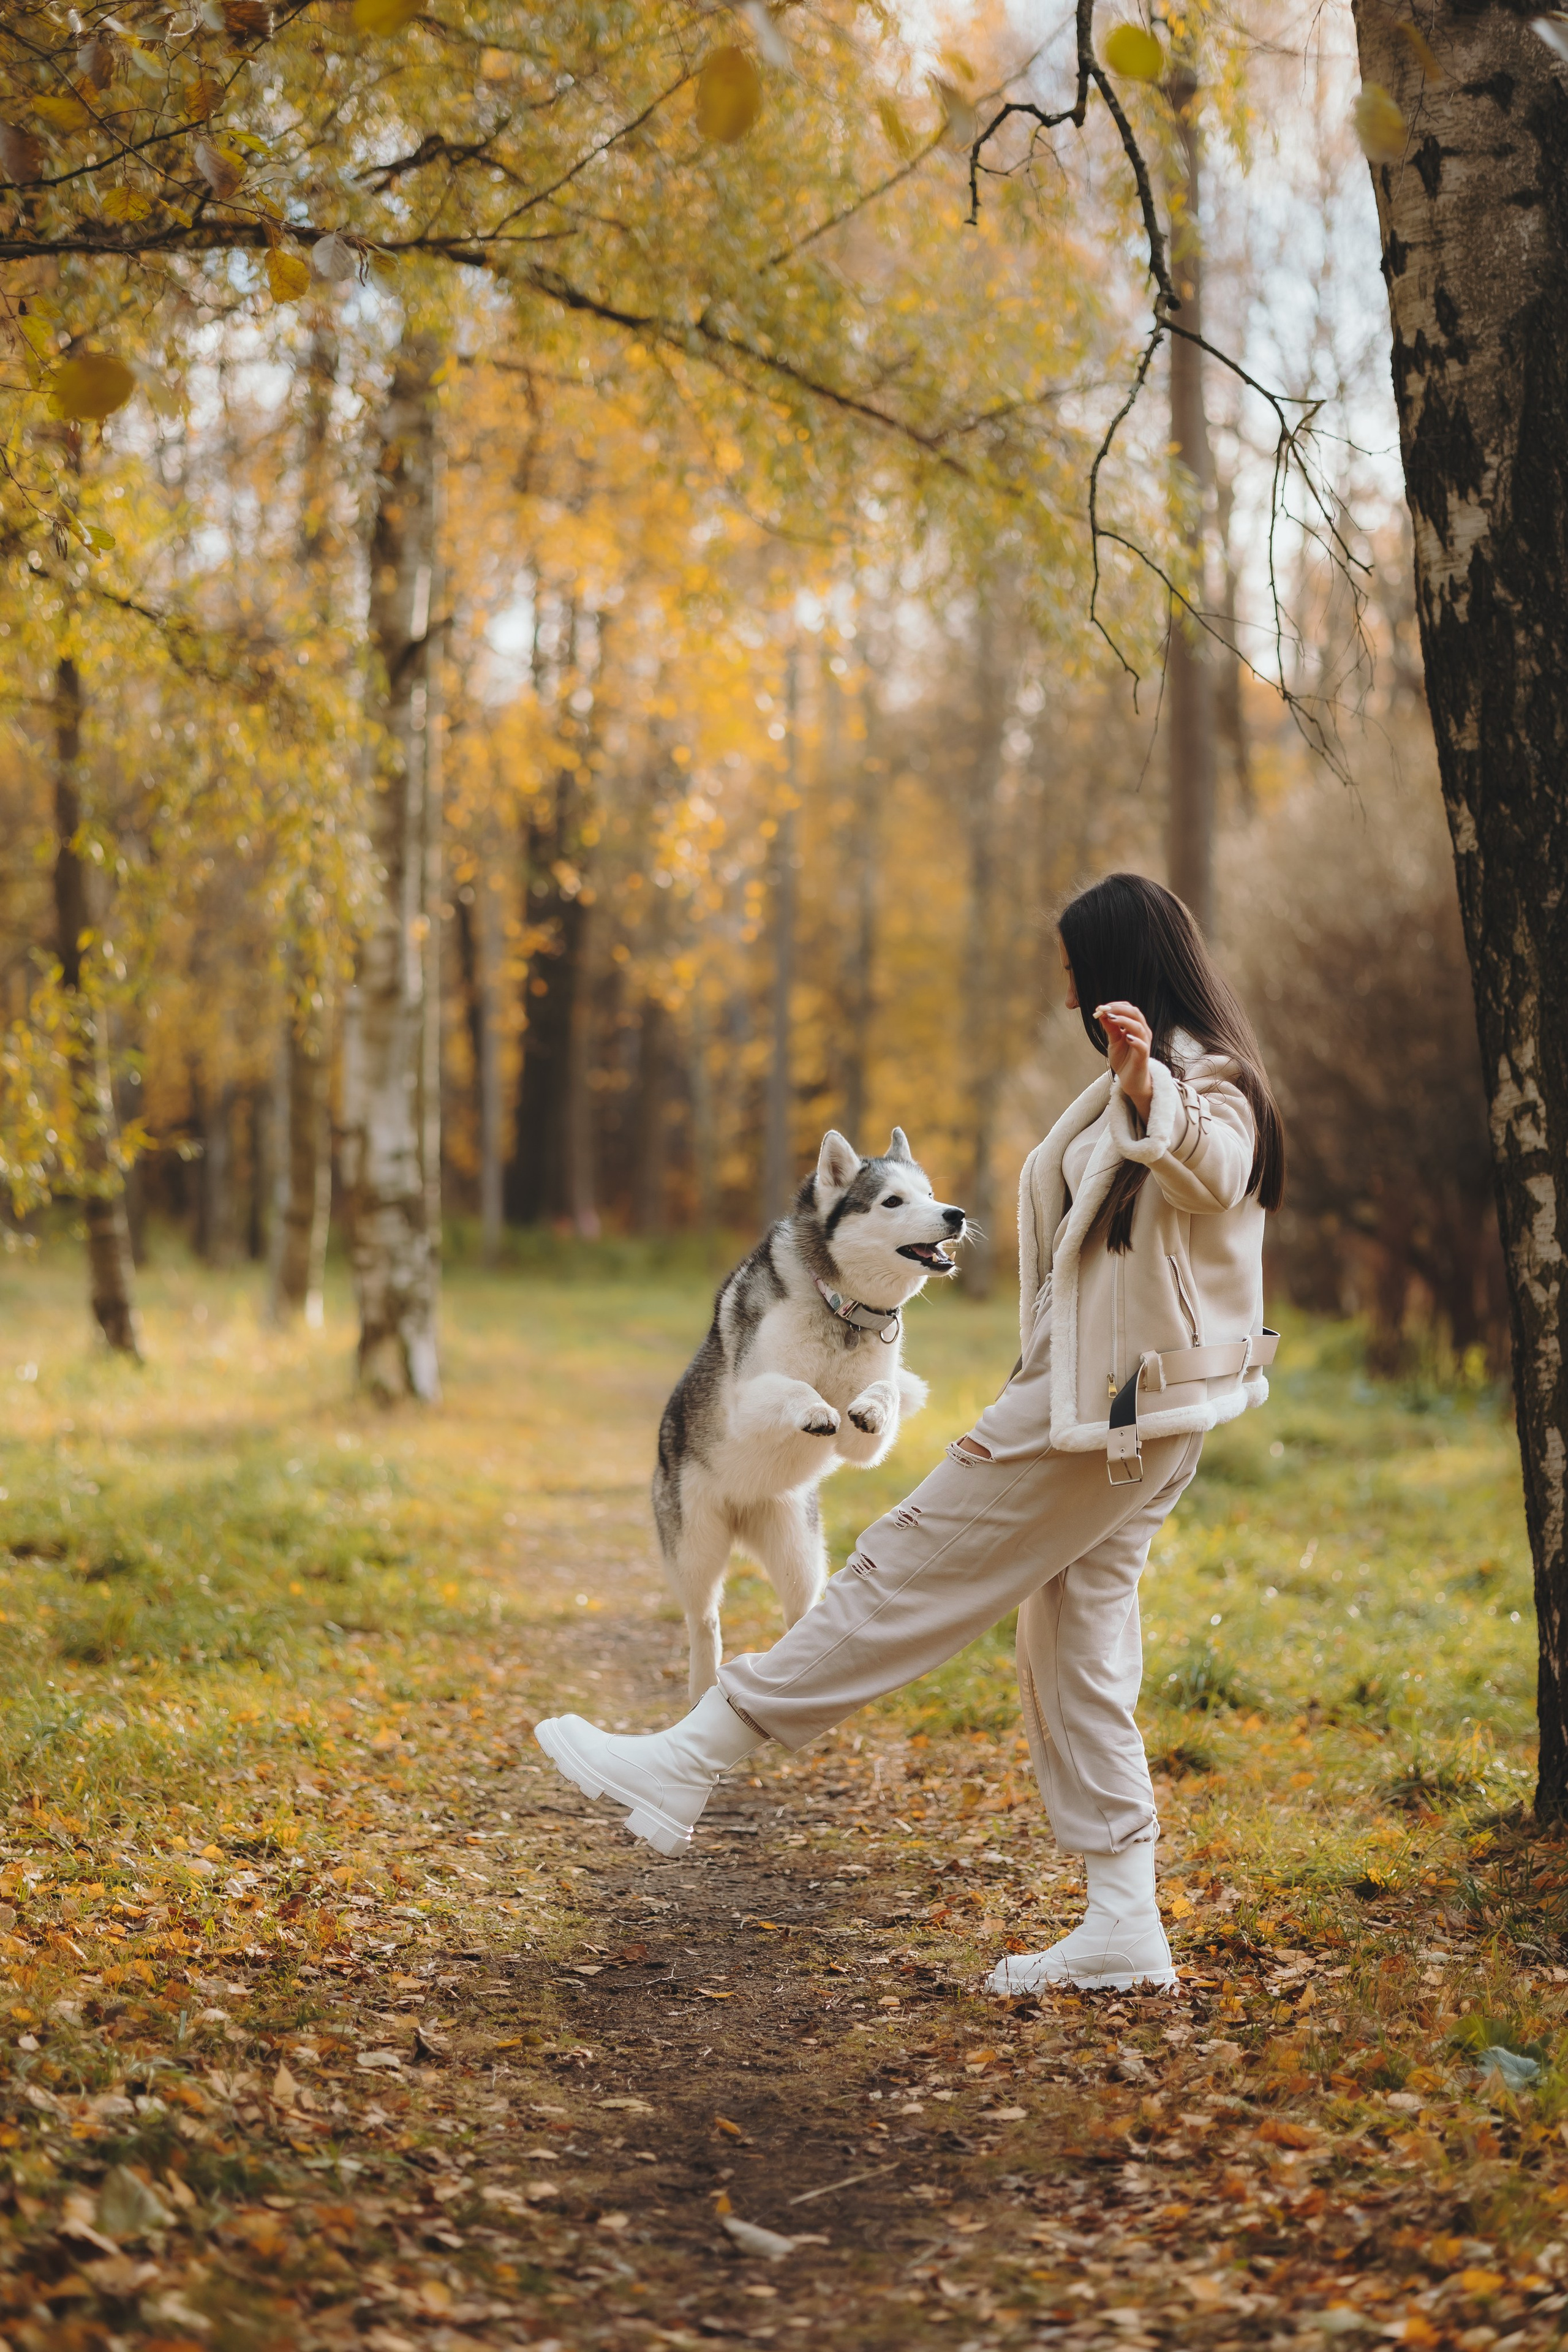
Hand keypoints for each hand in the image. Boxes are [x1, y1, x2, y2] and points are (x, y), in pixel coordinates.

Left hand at [1095, 1000, 1153, 1121]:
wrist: (1131, 1080)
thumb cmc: (1124, 1059)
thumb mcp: (1114, 1041)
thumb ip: (1110, 1028)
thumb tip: (1102, 1013)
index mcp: (1136, 1026)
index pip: (1129, 1009)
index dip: (1116, 1005)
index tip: (1101, 1007)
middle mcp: (1142, 1032)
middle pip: (1135, 1013)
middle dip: (1119, 1009)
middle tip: (1105, 1010)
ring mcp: (1144, 1043)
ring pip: (1139, 1027)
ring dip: (1124, 1020)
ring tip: (1111, 1019)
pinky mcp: (1144, 1056)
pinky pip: (1142, 1046)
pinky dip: (1135, 1040)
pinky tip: (1126, 1037)